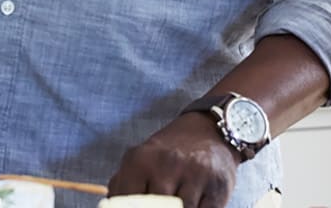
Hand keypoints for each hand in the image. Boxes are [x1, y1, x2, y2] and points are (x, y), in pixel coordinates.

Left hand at [107, 112, 238, 207]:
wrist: (209, 131)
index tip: (141, 207)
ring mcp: (195, 175)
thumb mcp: (139, 161)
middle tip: (160, 203)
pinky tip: (195, 202)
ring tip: (176, 201)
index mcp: (140, 161)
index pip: (127, 204)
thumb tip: (111, 206)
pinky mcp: (219, 187)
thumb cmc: (168, 155)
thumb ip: (121, 186)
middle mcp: (167, 164)